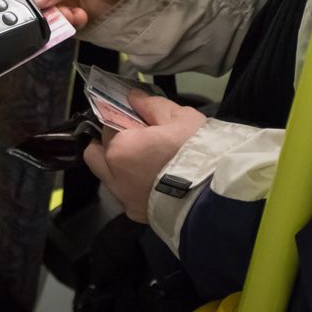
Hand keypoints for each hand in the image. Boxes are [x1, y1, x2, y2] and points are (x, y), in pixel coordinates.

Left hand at [83, 89, 204, 221]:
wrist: (214, 197)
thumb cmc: (196, 153)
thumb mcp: (180, 118)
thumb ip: (152, 105)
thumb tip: (134, 97)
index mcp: (119, 147)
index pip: (108, 123)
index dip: (123, 119)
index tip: (137, 119)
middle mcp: (113, 175)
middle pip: (96, 153)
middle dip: (109, 144)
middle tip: (135, 140)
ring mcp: (123, 198)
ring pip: (107, 176)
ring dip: (119, 167)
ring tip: (146, 162)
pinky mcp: (136, 215)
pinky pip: (125, 196)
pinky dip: (133, 187)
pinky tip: (153, 181)